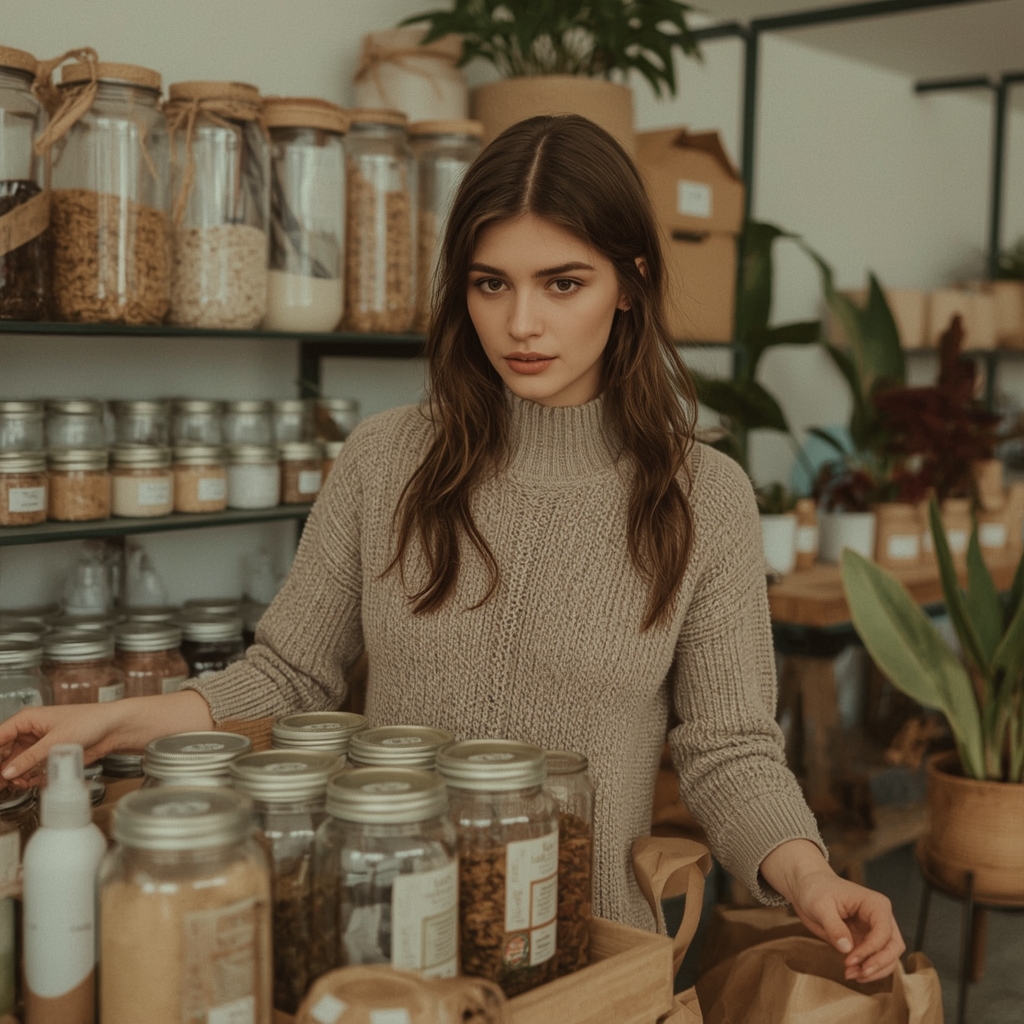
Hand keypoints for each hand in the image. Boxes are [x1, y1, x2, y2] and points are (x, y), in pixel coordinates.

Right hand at [0, 691, 213, 783]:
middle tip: (2, 784)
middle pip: (4, 753)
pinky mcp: (50, 756)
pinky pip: (31, 770)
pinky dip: (29, 778)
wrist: (115, 728)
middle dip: (3, 769)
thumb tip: (7, 772)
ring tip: (15, 786)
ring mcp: (39, 745)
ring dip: (15, 777)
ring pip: (16, 765)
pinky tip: (29, 783)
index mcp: (27, 719)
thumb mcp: (56, 741)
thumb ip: (30, 758)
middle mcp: (30, 731)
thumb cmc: (90, 721)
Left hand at [760, 839, 904, 981]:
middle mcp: (881, 918)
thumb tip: (847, 948)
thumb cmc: (816, 889)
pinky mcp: (866, 941)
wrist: (808, 888)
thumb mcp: (820, 905)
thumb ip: (834, 927)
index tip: (849, 960)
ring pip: (889, 958)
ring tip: (850, 974)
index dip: (870, 949)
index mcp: (875, 904)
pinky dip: (867, 970)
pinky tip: (851, 973)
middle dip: (878, 963)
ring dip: (874, 971)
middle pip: (893, 947)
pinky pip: (875, 961)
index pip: (883, 932)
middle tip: (857, 973)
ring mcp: (875, 931)